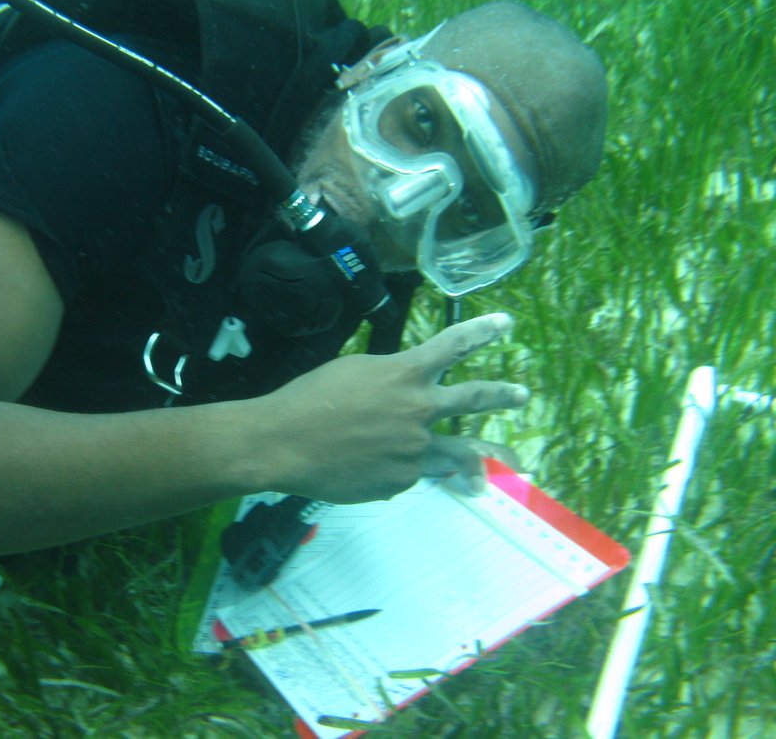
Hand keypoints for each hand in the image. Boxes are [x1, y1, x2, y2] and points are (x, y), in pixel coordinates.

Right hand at [260, 313, 528, 502]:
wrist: (284, 442)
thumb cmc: (309, 399)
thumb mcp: (353, 372)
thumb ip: (389, 380)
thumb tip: (404, 397)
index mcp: (405, 374)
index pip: (452, 346)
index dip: (482, 332)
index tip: (505, 324)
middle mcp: (420, 410)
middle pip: (474, 399)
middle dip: (502, 395)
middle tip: (521, 394)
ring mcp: (415, 449)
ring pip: (456, 452)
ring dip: (480, 459)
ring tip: (496, 466)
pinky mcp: (401, 481)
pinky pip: (409, 474)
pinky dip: (396, 470)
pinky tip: (367, 469)